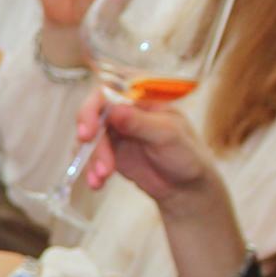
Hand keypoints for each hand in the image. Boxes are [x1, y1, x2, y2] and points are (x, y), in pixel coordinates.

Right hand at [82, 91, 213, 204]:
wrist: (186, 186)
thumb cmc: (186, 154)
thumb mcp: (167, 135)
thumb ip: (140, 122)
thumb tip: (114, 110)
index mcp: (141, 97)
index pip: (109, 90)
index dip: (93, 106)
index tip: (89, 129)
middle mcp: (124, 110)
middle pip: (93, 113)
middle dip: (90, 136)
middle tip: (90, 154)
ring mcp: (115, 131)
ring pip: (90, 137)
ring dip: (91, 158)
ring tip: (102, 177)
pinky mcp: (109, 151)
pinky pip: (90, 156)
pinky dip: (90, 169)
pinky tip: (97, 183)